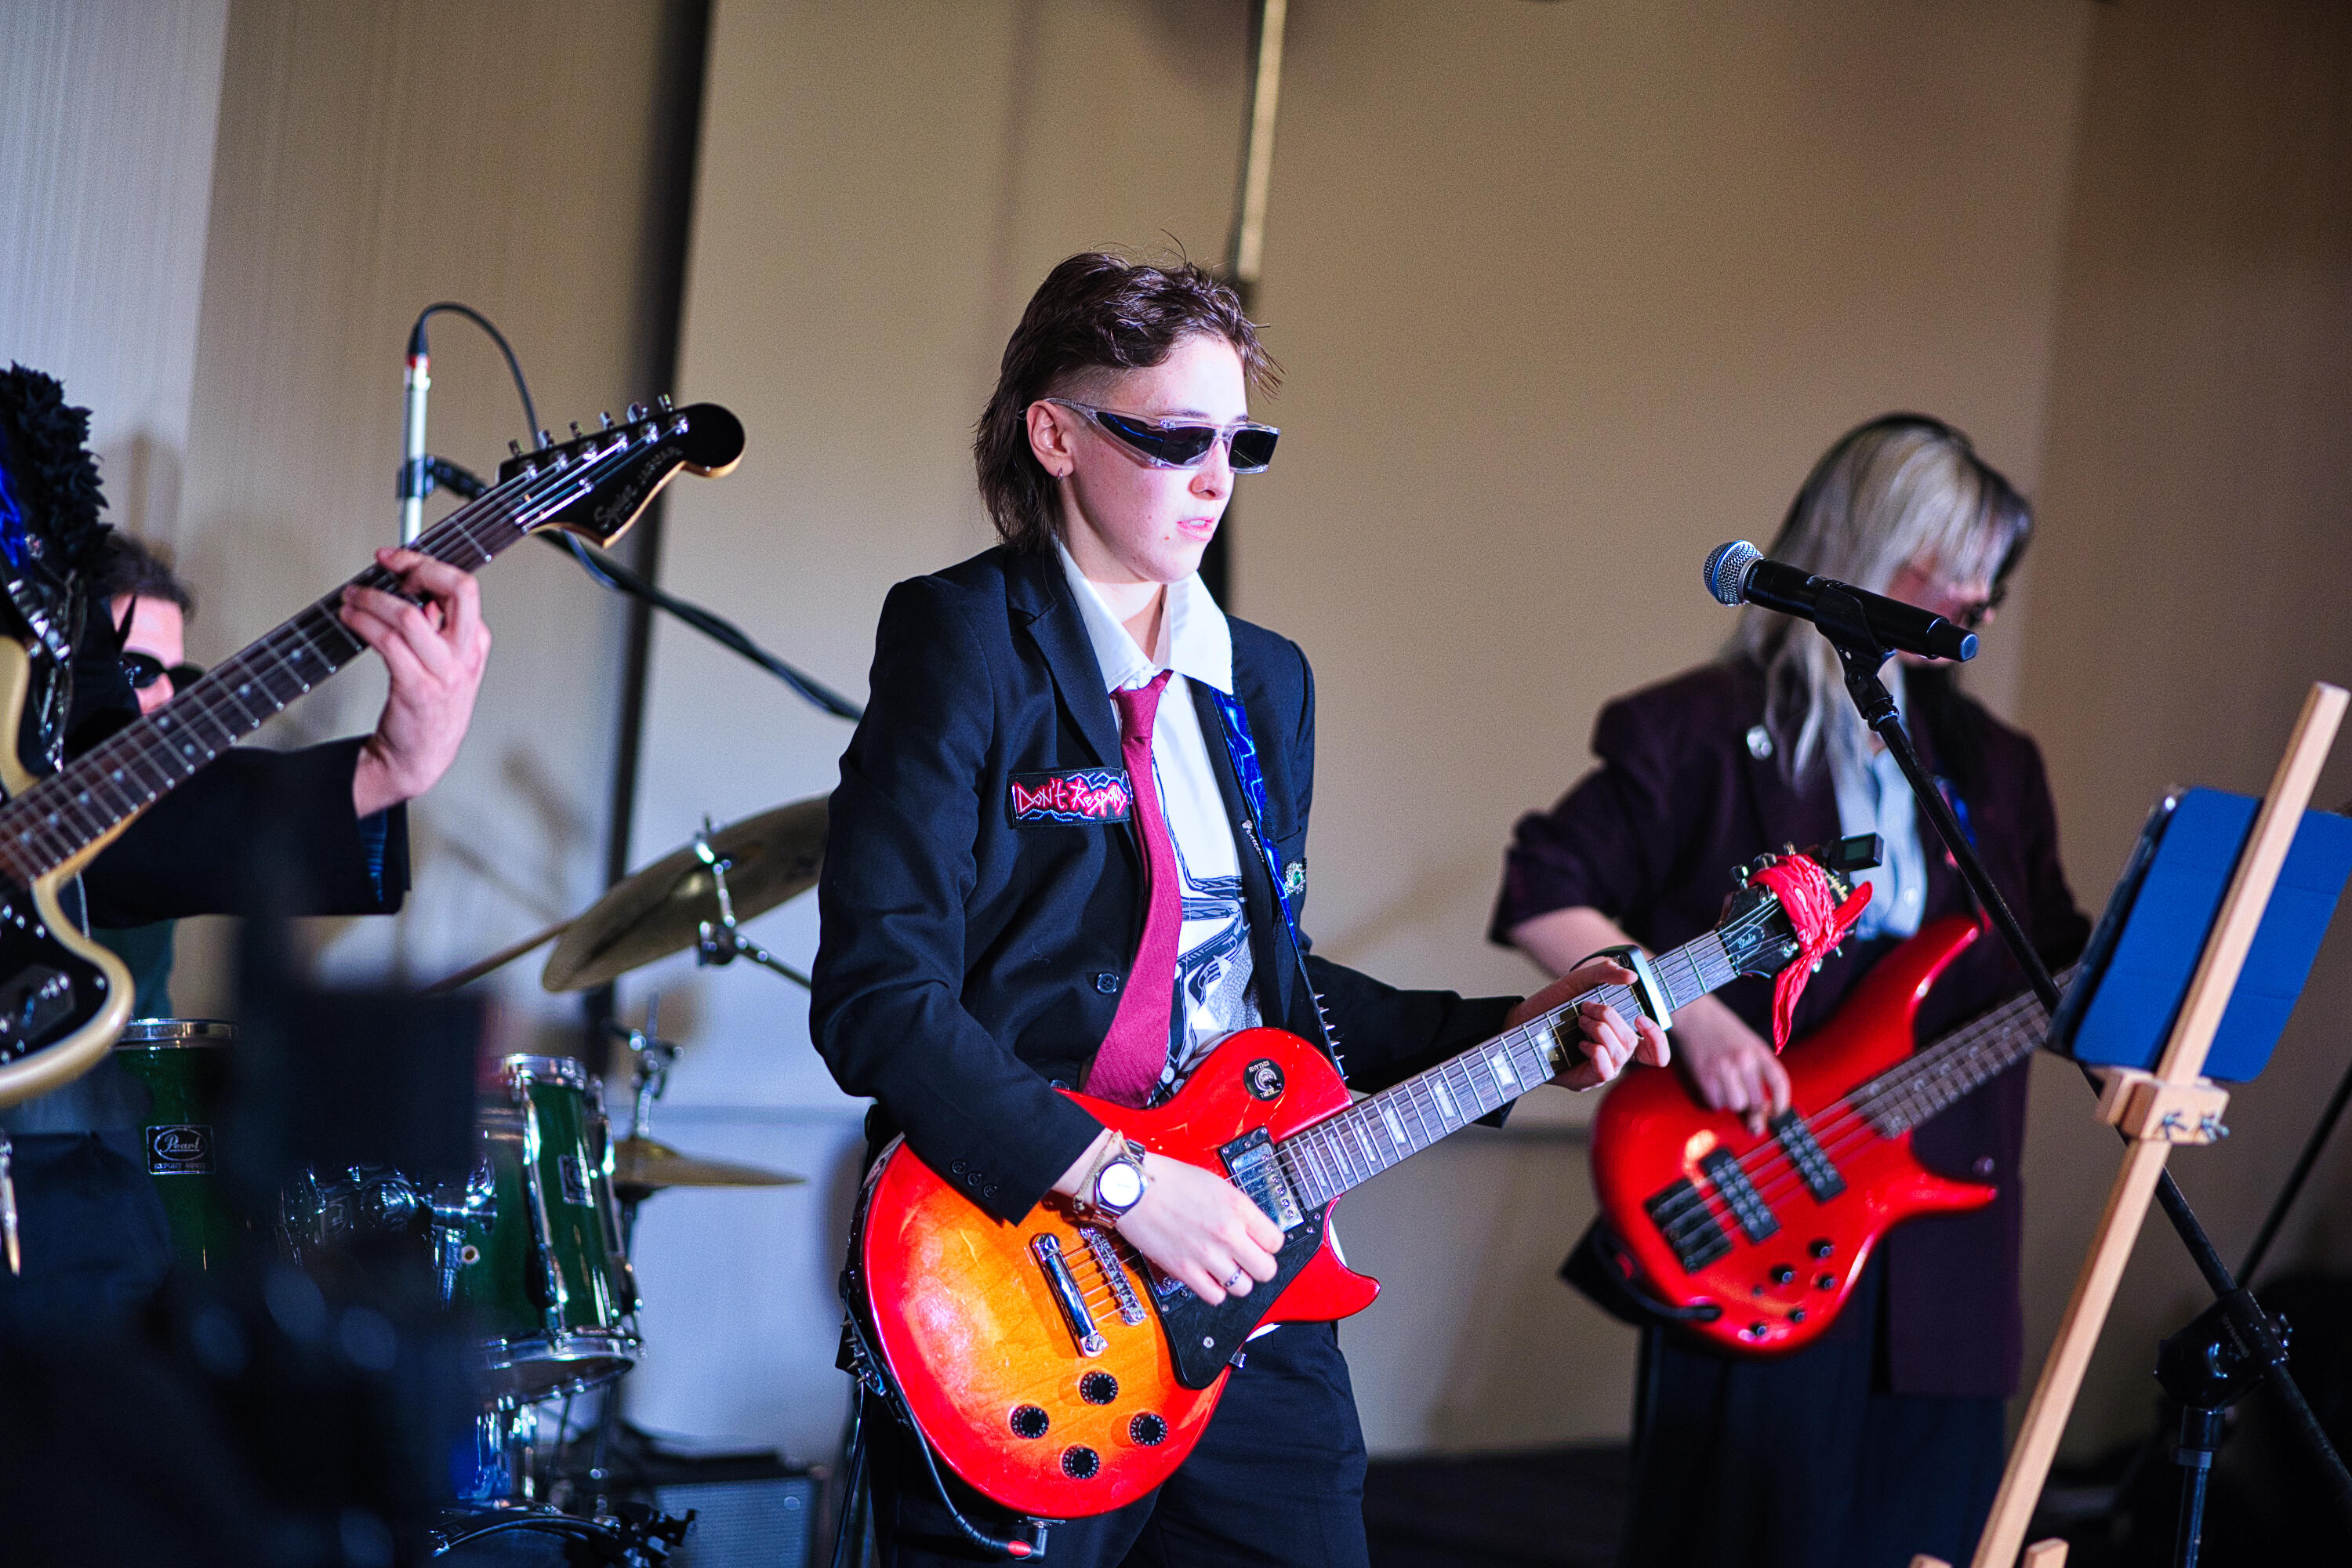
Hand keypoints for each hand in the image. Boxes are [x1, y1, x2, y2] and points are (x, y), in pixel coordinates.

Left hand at [341, 548, 490, 815]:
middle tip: (386, 565)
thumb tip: (412, 591)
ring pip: (410, 614)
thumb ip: (437, 628)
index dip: (426, 564)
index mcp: (475, 644)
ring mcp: (444, 672)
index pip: (464, 587)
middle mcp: (465, 655)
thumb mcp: (447, 664)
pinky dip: (363, 623)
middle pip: (458, 590)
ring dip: (372, 598)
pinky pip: (387, 642)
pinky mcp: (416, 688)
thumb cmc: (429, 709)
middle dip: (416, 567)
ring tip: (352, 597)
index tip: (397, 558)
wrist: (420, 756)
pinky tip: (351, 619)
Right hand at [1112, 1154, 1283, 1306]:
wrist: (1132, 1187)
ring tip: (1226, 1268)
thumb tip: (1253, 1229)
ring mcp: (1206, 1254)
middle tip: (1248, 1260)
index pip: (1276, 1241)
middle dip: (1260, 1266)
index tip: (1261, 1243)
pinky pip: (1215, 1296)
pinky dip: (1215, 1290)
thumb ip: (1238, 1209)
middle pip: (1266, 1270)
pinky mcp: (1184, 1270)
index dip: (1269, 1244)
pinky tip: (1208, 1277)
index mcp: (1237, 1206)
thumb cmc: (1168, 1180)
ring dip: (1237, 1279)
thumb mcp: (1215, 1184)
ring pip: (1243, 1287)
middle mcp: (1226, 1232)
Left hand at [1507, 957, 1671, 1090]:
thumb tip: (1632, 976)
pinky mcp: (1584, 1079)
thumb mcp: (1578, 981)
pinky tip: (1580, 1042)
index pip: (1654, 1049)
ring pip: (1620, 1055)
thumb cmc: (1552, 1004)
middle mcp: (1613, 1055)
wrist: (1522, 1020)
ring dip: (1601, 1031)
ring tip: (1580, 1021)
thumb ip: (1605, 973)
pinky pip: (1605, 1071)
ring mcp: (1600, 1068)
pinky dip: (1596, 1052)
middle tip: (1587, 1008)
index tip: (1640, 1018)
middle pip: (1633, 1044)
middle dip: (1611, 1019)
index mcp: (1619, 1035)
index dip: (1656, 1037)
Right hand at [1670, 994, 1788, 1133]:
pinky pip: (1716, 1103)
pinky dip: (1716, 1100)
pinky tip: (1714, 1087)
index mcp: (1759, 1051)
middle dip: (1753, 1108)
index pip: (1779, 1083)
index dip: (1782, 1104)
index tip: (1777, 1113)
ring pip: (1736, 1105)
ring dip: (1732, 1102)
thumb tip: (1763, 1107)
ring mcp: (1724, 1068)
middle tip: (1747, 1104)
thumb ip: (1759, 1070)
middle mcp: (1744, 1060)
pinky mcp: (1704, 1076)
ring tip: (1727, 1089)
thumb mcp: (1749, 1043)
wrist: (1695, 1015)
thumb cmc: (1723, 1030)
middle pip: (1757, 1102)